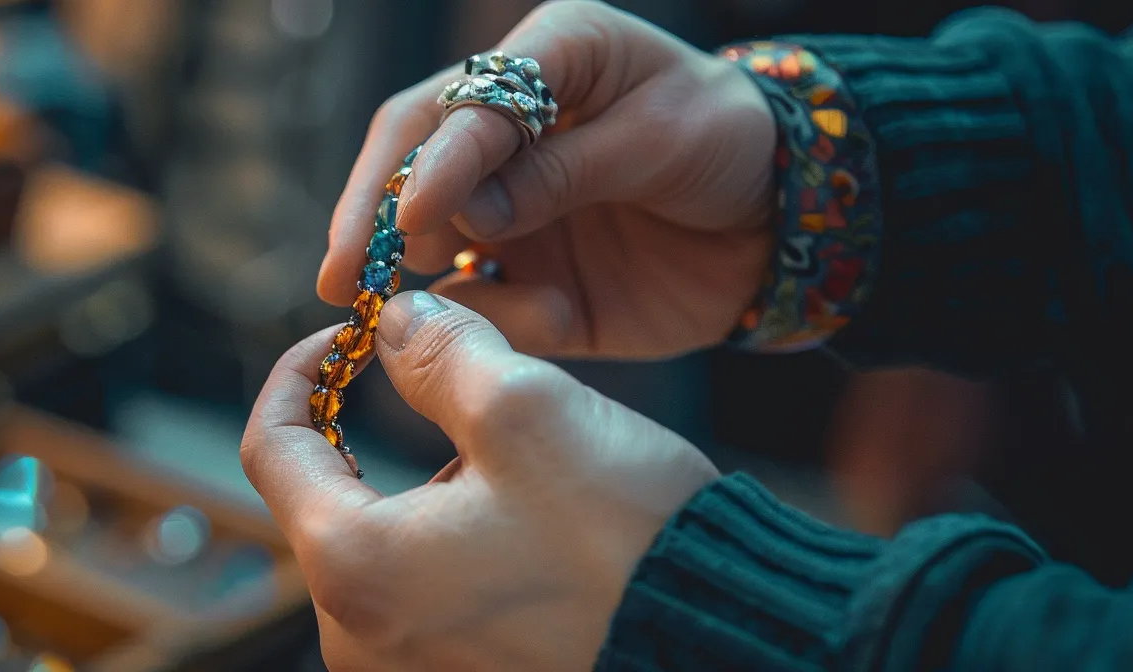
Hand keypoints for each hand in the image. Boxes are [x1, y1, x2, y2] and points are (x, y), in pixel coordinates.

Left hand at [241, 292, 718, 669]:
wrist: (729, 647)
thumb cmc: (630, 543)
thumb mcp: (527, 412)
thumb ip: (438, 352)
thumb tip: (391, 322)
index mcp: (352, 569)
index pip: (271, 447)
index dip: (301, 371)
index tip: (352, 334)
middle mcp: (358, 639)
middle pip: (329, 497)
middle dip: (383, 430)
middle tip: (460, 383)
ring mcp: (407, 671)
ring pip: (387, 541)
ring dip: (435, 485)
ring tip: (529, 470)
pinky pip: (428, 591)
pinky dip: (461, 540)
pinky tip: (540, 527)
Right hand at [318, 0, 776, 359]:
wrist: (789, 220)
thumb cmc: (731, 142)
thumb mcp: (661, 137)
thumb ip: (565, 169)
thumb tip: (464, 215)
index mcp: (543, 63)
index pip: (454, 107)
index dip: (425, 164)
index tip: (408, 220)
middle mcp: (509, 136)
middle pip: (410, 169)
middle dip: (372, 224)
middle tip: (342, 276)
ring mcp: (511, 213)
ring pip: (431, 249)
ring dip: (424, 283)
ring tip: (435, 309)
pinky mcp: (530, 283)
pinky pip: (486, 311)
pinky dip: (500, 323)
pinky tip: (552, 316)